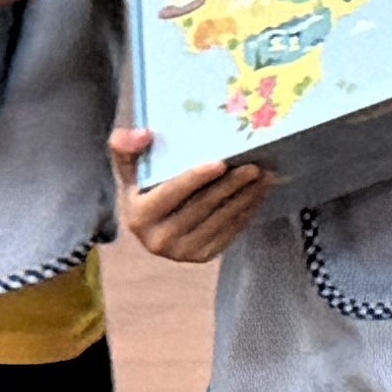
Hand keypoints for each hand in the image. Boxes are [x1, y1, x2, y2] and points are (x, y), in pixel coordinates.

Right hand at [110, 125, 275, 268]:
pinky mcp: (202, 257)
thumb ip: (125, 147)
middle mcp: (158, 240)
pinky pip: (230, 232)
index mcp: (138, 216)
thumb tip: (143, 134)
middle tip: (255, 166)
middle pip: (202, 207)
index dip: (195, 178)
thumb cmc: (142, 189)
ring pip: (220, 220)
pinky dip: (247, 211)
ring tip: (265, 176)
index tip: (220, 162)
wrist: (150, 226)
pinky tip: (260, 194)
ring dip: (246, 198)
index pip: (171, 193)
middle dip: (231, 186)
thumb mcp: (128, 169)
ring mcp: (181, 253)